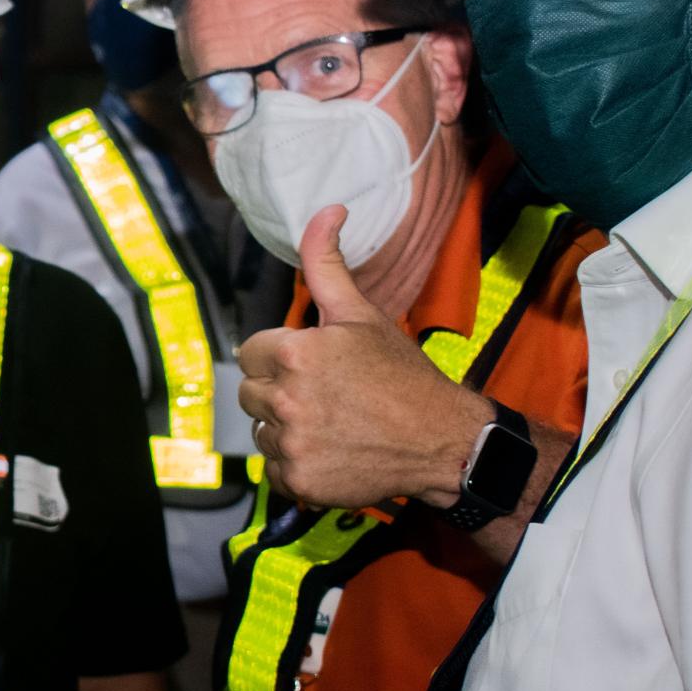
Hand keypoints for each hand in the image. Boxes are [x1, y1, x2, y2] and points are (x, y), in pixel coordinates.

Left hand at [239, 205, 491, 508]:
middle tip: (323, 394)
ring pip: (261, 432)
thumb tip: (326, 210)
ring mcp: (292, 444)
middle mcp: (286, 400)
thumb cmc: (401, 375)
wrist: (441, 439)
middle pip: (250, 394)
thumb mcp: (362, 314)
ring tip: (329, 422)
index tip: (311, 365)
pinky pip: (276, 470)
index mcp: (293, 353)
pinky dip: (297, 465)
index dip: (278, 356)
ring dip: (285, 429)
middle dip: (277, 392)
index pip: (250, 353)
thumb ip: (328, 264)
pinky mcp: (300, 481)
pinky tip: (330, 451)